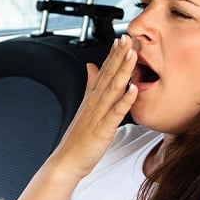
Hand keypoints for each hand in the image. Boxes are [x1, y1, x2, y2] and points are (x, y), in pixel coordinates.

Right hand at [50, 34, 136, 178]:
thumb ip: (90, 85)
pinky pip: (115, 113)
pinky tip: (133, 89)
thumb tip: (91, 66)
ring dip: (123, 71)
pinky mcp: (102, 129)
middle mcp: (95, 102)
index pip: (104, 71)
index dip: (113, 54)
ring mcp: (98, 115)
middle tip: (128, 38)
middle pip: (109, 74)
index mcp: (92, 97)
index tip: (122, 38)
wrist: (66, 161)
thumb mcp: (85, 107)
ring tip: (132, 55)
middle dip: (119, 56)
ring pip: (113, 89)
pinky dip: (124, 101)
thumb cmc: (78, 138)